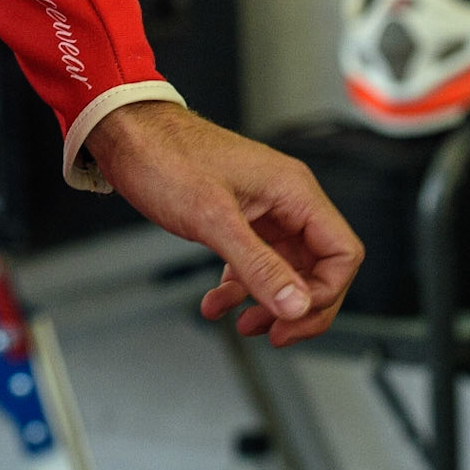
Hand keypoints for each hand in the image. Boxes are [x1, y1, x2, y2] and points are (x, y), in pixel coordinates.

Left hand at [86, 102, 362, 345]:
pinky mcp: (238, 218)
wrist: (127, 135)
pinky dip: (239, 288)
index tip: (293, 316)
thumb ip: (258, 266)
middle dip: (299, 306)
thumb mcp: (213, 219)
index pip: (341, 253)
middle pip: (319, 267)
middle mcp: (285, 200)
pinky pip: (254, 262)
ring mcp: (263, 210)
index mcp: (293, 191)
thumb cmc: (166, 156)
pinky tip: (216, 304)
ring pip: (286, 269)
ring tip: (245, 324)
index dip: (325, 293)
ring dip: (268, 303)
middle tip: (276, 334)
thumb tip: (296, 305)